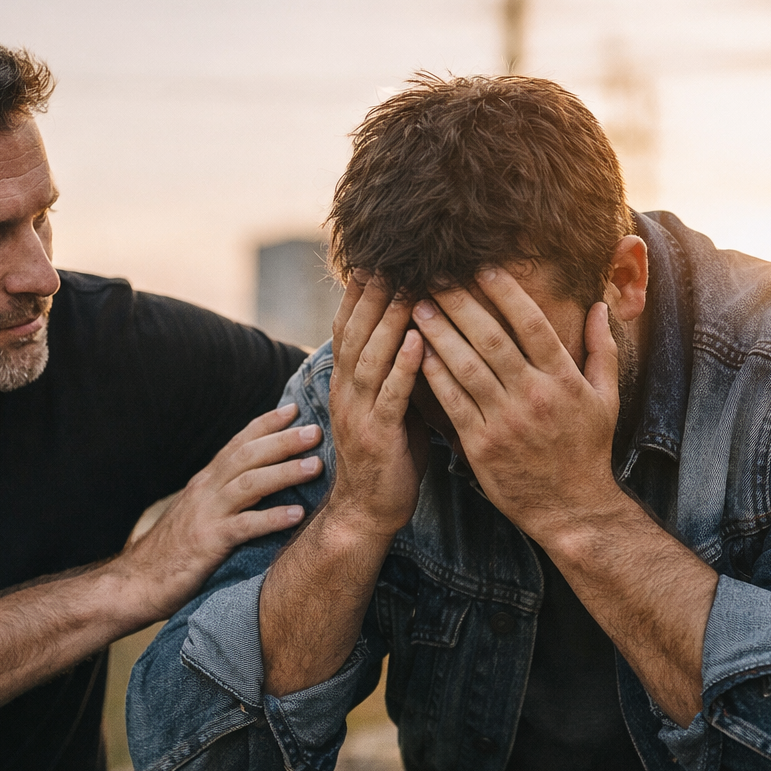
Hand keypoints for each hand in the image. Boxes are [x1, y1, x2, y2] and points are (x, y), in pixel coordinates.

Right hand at [116, 403, 322, 621]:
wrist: (135, 583)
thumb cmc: (172, 553)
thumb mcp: (199, 514)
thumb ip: (223, 498)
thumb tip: (258, 487)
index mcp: (205, 482)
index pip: (238, 444)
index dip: (265, 424)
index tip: (294, 409)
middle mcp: (205, 491)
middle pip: (247, 456)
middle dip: (282, 441)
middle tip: (315, 431)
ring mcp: (206, 515)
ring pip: (249, 484)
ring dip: (284, 472)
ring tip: (315, 466)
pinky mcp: (208, 543)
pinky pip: (244, 526)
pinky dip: (272, 518)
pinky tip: (297, 515)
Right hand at [323, 272, 429, 538]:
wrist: (368, 512)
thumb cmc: (389, 457)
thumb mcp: (390, 407)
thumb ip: (397, 374)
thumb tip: (423, 336)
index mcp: (347, 384)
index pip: (348, 327)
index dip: (359, 293)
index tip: (375, 258)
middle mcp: (346, 392)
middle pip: (356, 332)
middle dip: (373, 293)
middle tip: (392, 258)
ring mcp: (358, 414)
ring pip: (371, 357)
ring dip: (390, 320)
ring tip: (409, 287)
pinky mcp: (377, 437)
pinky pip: (390, 396)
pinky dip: (403, 367)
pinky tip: (419, 342)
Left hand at [411, 268, 626, 547]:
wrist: (571, 509)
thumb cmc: (588, 450)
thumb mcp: (605, 399)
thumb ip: (601, 350)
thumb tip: (600, 306)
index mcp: (564, 380)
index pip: (532, 325)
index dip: (506, 292)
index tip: (482, 267)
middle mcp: (534, 397)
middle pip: (492, 339)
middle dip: (461, 305)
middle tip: (435, 277)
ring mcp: (505, 422)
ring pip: (466, 368)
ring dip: (439, 334)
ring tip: (418, 307)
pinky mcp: (481, 446)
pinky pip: (452, 403)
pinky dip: (434, 376)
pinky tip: (416, 352)